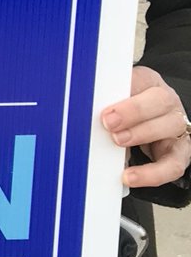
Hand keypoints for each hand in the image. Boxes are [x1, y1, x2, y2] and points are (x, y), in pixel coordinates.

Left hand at [101, 66, 190, 189]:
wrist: (152, 123)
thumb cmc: (129, 108)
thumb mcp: (116, 98)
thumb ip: (103, 100)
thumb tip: (77, 109)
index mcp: (149, 83)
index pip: (141, 80)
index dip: (124, 91)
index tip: (104, 103)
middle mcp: (167, 102)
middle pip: (160, 101)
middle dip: (132, 112)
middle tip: (108, 122)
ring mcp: (176, 127)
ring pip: (170, 127)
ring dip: (141, 135)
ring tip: (118, 142)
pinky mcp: (180, 153)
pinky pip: (173, 165)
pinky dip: (152, 173)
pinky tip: (130, 176)